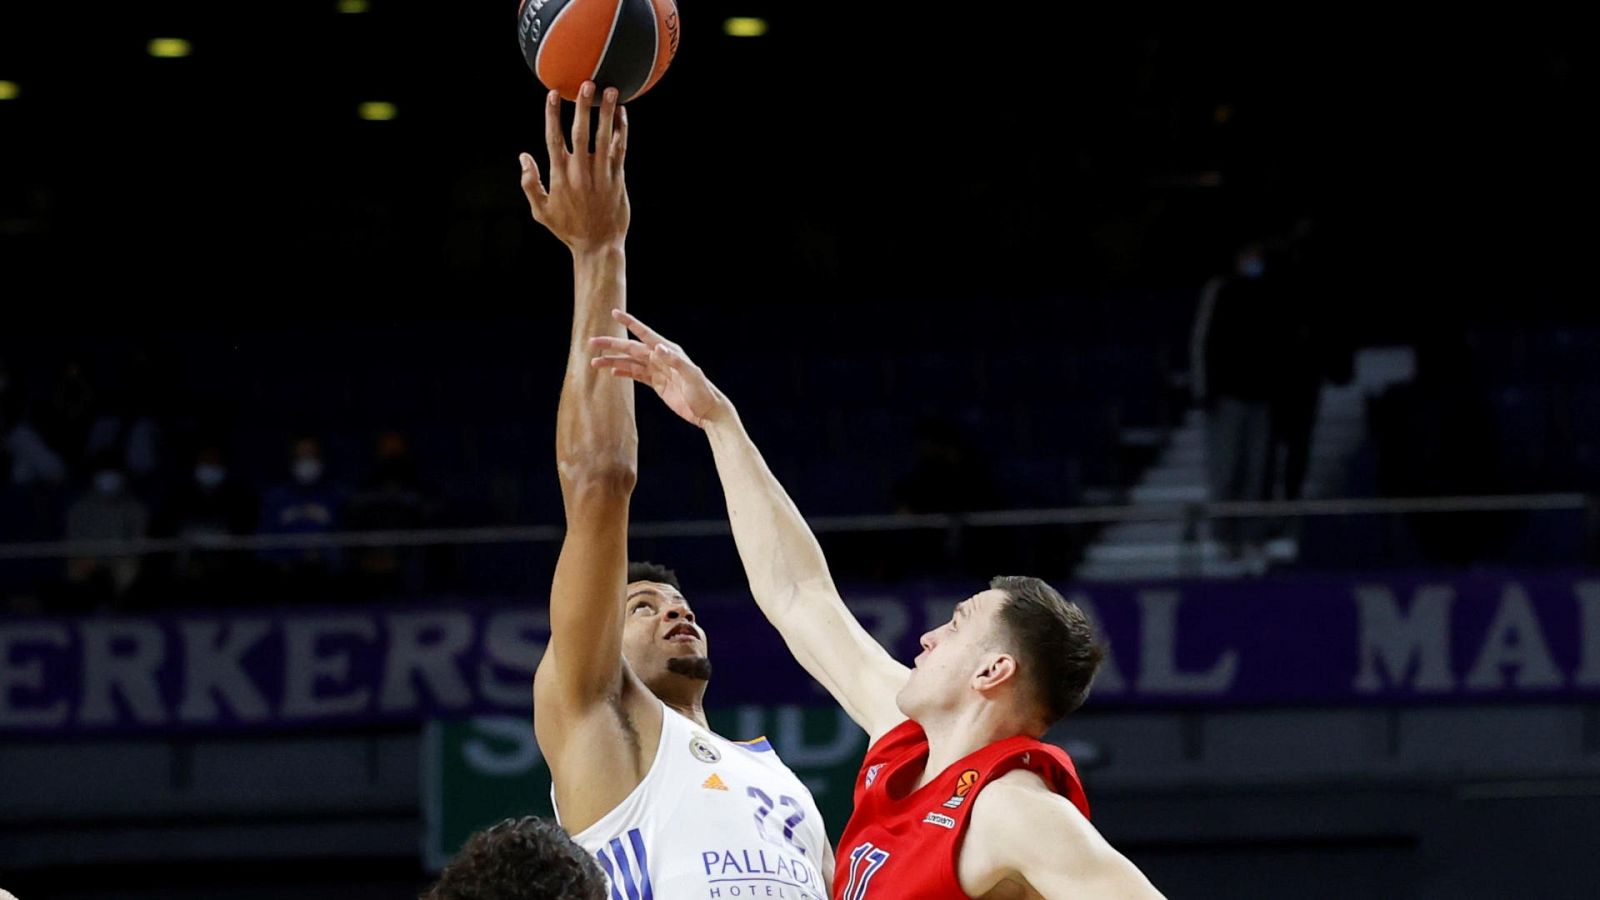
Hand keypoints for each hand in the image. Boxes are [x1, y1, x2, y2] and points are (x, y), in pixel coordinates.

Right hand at [520, 81, 629, 253]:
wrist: (598, 245)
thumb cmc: (568, 229)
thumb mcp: (541, 211)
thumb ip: (529, 183)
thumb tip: (523, 157)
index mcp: (559, 176)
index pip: (554, 139)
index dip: (552, 115)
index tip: (553, 94)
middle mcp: (580, 172)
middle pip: (581, 132)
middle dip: (583, 106)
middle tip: (586, 83)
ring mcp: (601, 174)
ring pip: (604, 137)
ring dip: (607, 112)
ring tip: (610, 90)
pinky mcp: (617, 178)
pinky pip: (620, 149)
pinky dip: (621, 130)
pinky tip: (622, 113)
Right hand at [589, 310, 728, 427]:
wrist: (708, 411)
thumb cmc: (702, 392)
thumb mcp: (691, 376)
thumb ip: (674, 360)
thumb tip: (657, 347)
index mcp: (669, 351)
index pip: (645, 334)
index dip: (630, 323)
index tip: (614, 313)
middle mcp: (661, 358)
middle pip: (631, 348)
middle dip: (612, 344)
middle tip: (592, 342)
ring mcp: (658, 370)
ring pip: (630, 362)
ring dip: (613, 361)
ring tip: (594, 362)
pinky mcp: (657, 383)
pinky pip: (637, 375)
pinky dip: (624, 373)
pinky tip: (612, 372)